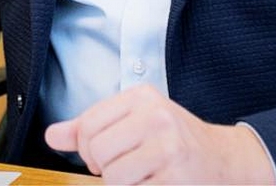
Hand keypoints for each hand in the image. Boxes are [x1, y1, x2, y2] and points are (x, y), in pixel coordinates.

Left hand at [45, 84, 274, 184]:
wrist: (223, 161)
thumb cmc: (173, 141)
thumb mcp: (134, 121)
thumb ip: (91, 127)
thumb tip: (52, 135)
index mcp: (142, 97)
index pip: (88, 125)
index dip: (88, 148)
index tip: (107, 152)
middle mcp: (156, 116)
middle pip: (97, 152)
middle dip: (105, 168)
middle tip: (127, 166)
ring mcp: (167, 147)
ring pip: (112, 179)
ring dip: (122, 185)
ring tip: (142, 176)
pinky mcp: (174, 178)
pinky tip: (155, 183)